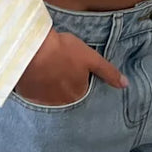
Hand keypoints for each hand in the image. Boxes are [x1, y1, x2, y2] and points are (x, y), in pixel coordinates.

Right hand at [14, 26, 128, 106]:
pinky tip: (34, 72)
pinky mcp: (26, 95)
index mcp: (77, 95)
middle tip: (59, 67)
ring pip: (49, 94)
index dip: (78, 78)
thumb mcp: (90, 58)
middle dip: (63, 83)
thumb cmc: (63, 51)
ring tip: (46, 68)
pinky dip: (35, 85)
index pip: (81, 90)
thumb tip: (125, 84)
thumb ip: (108, 72)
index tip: (72, 68)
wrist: (31, 48)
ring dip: (49, 84)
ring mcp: (41, 100)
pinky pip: (33, 92)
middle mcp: (60, 103)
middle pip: (65, 94)